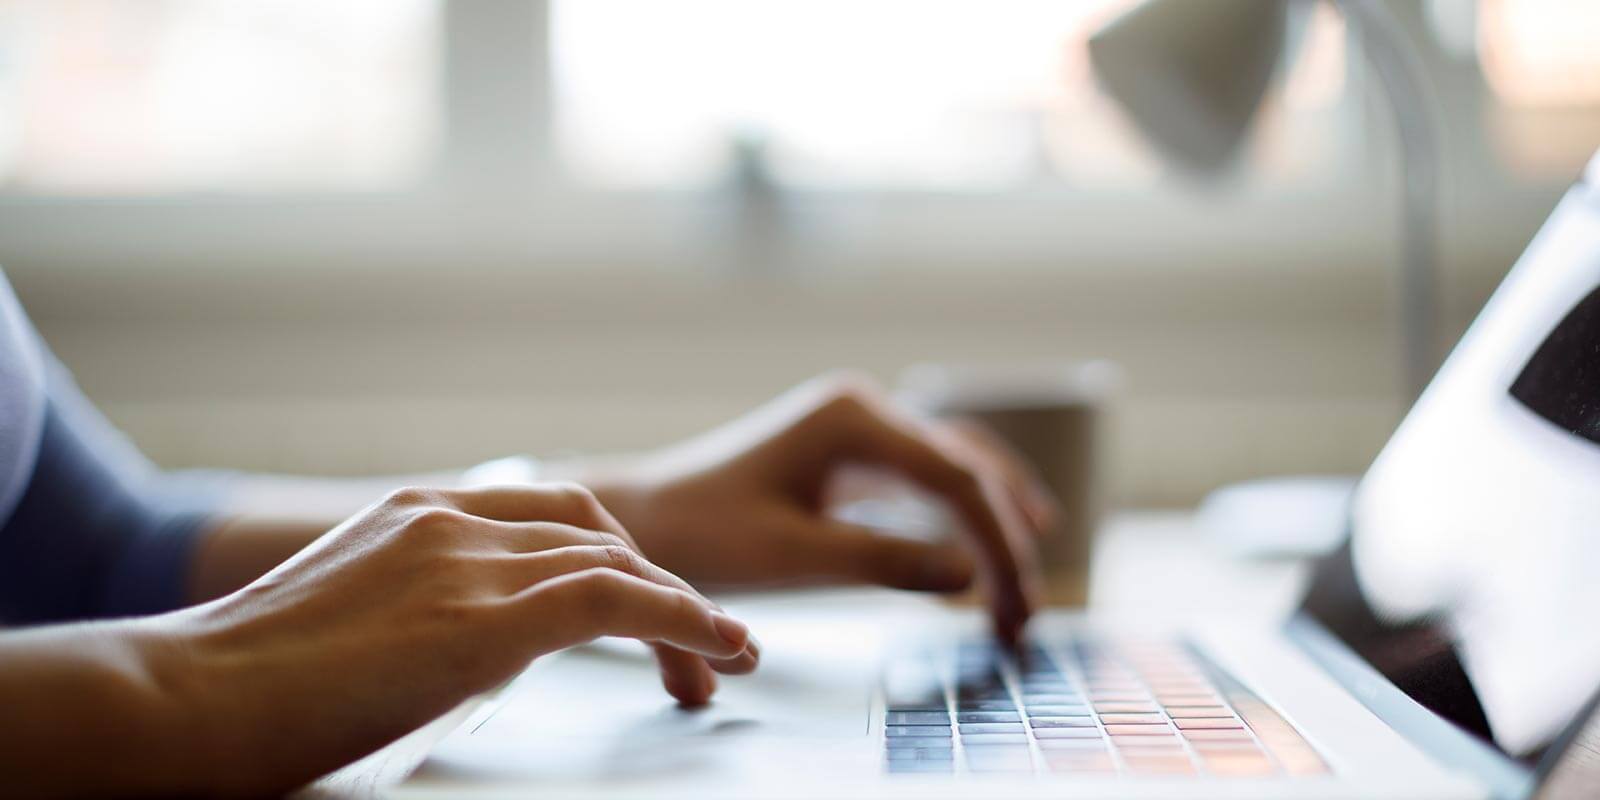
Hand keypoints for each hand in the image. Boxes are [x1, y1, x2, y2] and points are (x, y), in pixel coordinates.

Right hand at [148, 484, 755, 794]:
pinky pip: (614, 600)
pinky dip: (681, 618)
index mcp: (415, 514)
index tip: (649, 611)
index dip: (614, 561)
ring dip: (684, 611)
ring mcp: (463, 561)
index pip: (548, 517)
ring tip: (723, 661)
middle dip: (656, 583)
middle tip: (698, 651)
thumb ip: (424, 616)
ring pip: (615, 561)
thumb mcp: (352, 624)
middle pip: (594, 530)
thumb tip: (481, 652)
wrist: (181, 701)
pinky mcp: (480, 619)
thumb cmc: (245, 690)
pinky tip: (717, 646)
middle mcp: (447, 520)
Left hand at [585, 374, 1053, 642]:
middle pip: (968, 468)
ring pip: (958, 467)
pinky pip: (930, 477)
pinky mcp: (852, 452)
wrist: (646, 518)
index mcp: (852, 418)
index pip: (957, 480)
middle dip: (1005, 541)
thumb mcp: (793, 557)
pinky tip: (990, 550)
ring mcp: (859, 426)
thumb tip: (971, 577)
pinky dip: (965, 515)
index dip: (999, 546)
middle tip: (1026, 616)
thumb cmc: (704, 533)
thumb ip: (883, 563)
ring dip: (995, 524)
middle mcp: (864, 409)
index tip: (1015, 611)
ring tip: (1026, 587)